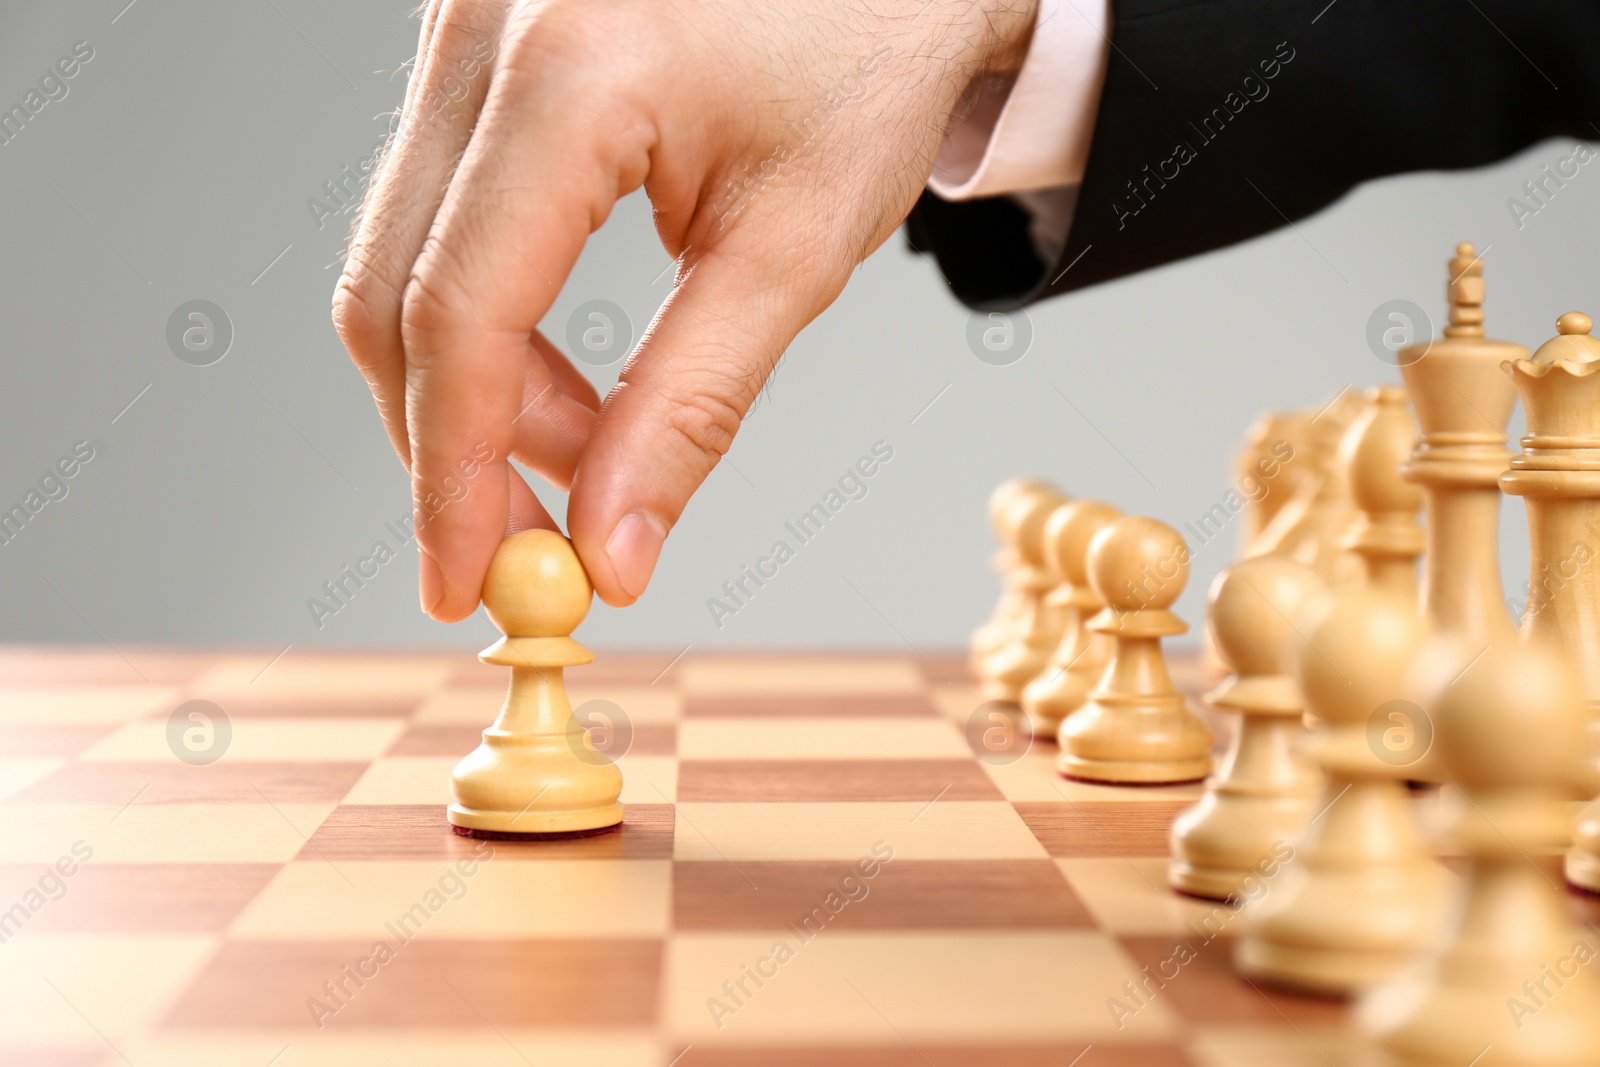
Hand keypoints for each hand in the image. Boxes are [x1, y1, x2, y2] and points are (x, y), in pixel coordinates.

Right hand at [333, 0, 1036, 618]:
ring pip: (401, 255)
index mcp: (572, 71)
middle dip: (456, 442)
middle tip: (538, 538)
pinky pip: (434, 208)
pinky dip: (479, 310)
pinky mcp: (473, 40)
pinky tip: (553, 359)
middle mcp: (485, 30)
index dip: (452, 475)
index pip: (460, 313)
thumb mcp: (794, 250)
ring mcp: (462, 24)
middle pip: (395, 291)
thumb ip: (690, 408)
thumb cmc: (870, 61)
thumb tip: (612, 551)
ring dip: (472, 382)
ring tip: (585, 438)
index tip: (470, 584)